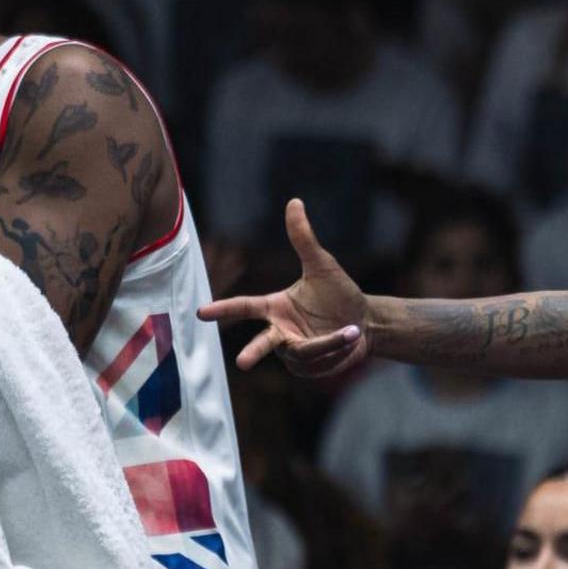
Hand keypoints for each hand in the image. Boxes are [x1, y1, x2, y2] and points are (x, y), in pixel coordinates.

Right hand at [197, 199, 368, 376]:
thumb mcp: (322, 265)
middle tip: (241, 363)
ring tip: (349, 330)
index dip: (223, 309)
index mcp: (275, 307)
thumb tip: (294, 202)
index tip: (201, 313)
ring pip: (303, 351)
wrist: (366, 322)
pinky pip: (317, 360)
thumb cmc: (339, 293)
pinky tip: (349, 339)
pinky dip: (336, 349)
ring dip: (329, 341)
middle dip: (253, 353)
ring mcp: (292, 352)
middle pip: (262, 344)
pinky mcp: (308, 367)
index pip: (245, 307)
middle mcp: (280, 331)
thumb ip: (303, 238)